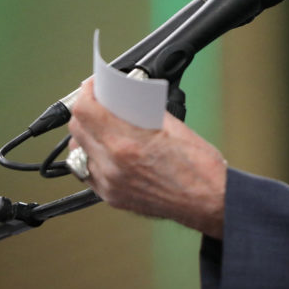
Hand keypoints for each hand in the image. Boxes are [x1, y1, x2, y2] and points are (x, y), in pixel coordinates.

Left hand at [68, 79, 226, 238]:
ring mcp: (110, 185)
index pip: (85, 110)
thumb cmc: (200, 168)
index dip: (86, 92)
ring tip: (101, 126)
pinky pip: (88, 172)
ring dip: (86, 135)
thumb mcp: (173, 126)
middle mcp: (112, 166)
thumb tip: (125, 100)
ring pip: (77, 152)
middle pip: (77, 129)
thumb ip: (142, 112)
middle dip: (85, 110)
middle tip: (100, 102)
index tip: (94, 86)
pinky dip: (93, 157)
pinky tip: (107, 150)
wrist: (211, 203)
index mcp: (127, 144)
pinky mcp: (112, 198)